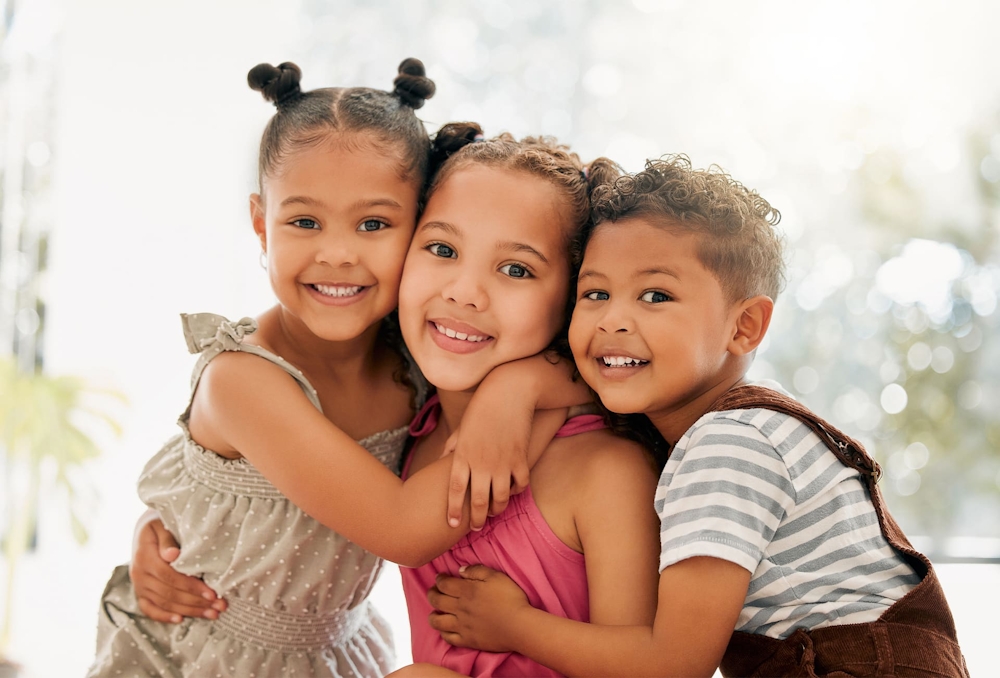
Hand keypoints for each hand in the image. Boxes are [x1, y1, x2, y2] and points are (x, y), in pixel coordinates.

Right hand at [130, 519, 225, 622]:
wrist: (144, 530)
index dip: (191, 586)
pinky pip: (149, 609)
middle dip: (197, 602)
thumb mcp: (163, 525)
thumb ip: (167, 539)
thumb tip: (172, 555)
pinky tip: (181, 619)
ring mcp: (138, 585)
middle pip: (169, 593)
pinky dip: (164, 616)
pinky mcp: (140, 593)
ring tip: (212, 614)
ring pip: (164, 603)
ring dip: (189, 611)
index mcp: (145, 556)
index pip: (170, 576)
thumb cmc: (161, 524)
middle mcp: (139, 573)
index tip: (213, 593)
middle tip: (220, 607)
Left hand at [426, 564, 529, 651]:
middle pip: (436, 601)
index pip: (443, 584)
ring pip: (437, 621)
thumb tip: (460, 571)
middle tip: (433, 591)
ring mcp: (462, 626)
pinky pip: (448, 638)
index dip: (439, 579)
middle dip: (431, 594)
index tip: (439, 578)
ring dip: (432, 615)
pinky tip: (444, 629)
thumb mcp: (496, 576)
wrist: (519, 626)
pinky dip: (442, 633)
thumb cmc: (510, 598)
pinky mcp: (467, 640)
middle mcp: (460, 608)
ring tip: (434, 612)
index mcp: (466, 591)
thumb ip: (476, 570)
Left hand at [444, 402, 532, 530]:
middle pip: (478, 501)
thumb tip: (442, 459)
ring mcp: (502, 462)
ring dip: (497, 510)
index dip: (454, 510)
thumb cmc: (482, 407)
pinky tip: (511, 491)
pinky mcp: (520, 458)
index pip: (455, 490)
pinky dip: (516, 491)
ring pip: (500, 499)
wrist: (509, 392)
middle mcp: (481, 463)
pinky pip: (519, 484)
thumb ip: (452, 446)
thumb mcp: (462, 427)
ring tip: (494, 513)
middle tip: (476, 528)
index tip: (453, 524)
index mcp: (463, 455)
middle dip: (476, 519)